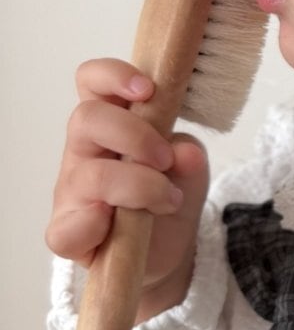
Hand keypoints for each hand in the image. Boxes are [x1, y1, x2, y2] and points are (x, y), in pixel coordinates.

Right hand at [46, 58, 209, 318]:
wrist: (165, 252)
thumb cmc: (167, 198)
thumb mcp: (190, 171)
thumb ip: (189, 156)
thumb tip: (184, 152)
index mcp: (110, 124)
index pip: (92, 82)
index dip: (113, 76)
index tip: (148, 89)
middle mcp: (84, 151)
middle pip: (87, 118)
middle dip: (135, 134)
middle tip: (166, 158)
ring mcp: (71, 192)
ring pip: (91, 174)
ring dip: (140, 185)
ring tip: (169, 200)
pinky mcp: (67, 233)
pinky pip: (67, 229)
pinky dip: (97, 226)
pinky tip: (119, 227)